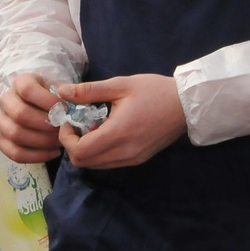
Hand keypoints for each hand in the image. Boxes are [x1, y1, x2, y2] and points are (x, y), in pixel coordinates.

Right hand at [0, 72, 62, 162]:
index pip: (28, 89)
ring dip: (42, 141)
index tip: (65, 109)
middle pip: (20, 114)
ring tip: (60, 142)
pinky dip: (36, 156)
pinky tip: (54, 153)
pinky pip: (14, 153)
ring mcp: (1, 121)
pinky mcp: (1, 139)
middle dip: (46, 125)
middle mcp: (6, 100)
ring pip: (15, 134)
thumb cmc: (54, 97)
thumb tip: (70, 102)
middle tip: (64, 129)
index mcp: (21, 82)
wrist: (41, 105)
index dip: (47, 101)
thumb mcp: (61, 89)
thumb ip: (68, 94)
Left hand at [55, 74, 187, 169]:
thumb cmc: (154, 91)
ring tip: (94, 127)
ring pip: (96, 165)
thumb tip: (61, 92)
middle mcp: (124, 152)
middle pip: (84, 162)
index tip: (69, 121)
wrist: (187, 104)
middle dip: (73, 145)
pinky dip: (100, 152)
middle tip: (78, 124)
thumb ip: (88, 91)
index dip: (66, 138)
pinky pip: (109, 162)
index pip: (79, 151)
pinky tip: (108, 132)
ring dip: (87, 150)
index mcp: (118, 133)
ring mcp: (132, 159)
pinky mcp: (138, 159)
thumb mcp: (121, 85)